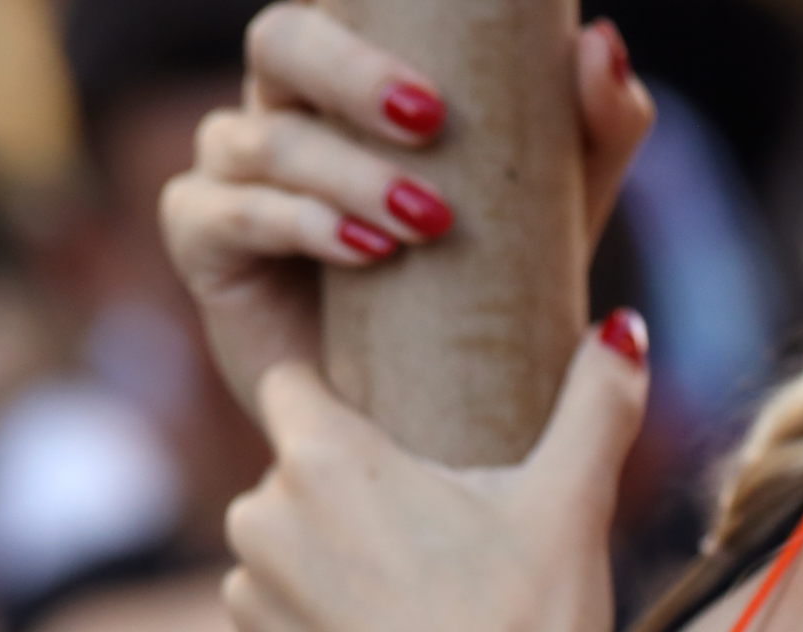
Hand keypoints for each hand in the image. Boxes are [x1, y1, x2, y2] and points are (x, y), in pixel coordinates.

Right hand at [160, 4, 654, 416]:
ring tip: (426, 220)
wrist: (423, 418)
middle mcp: (280, 110)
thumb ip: (594, 129)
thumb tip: (599, 42)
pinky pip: (231, 213)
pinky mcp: (203, 243)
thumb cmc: (483, 293)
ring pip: (264, 138)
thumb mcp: (555, 212)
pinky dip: (301, 225)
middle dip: (351, 73)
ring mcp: (232, 174)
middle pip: (280, 41)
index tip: (446, 72)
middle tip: (429, 118)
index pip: (336, 7)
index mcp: (346, 82)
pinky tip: (364, 251)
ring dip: (346, 173)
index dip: (366, 14)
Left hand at [220, 319, 649, 631]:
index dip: (343, 406)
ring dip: (337, 587)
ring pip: (288, 570)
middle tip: (443, 561)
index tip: (396, 447)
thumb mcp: (572, 511)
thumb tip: (625, 329)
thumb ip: (597, 405)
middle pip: (300, 486)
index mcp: (325, 460)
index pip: (295, 384)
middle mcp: (259, 524)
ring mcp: (245, 613)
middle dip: (356, 512)